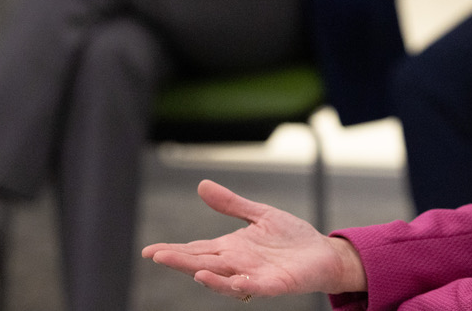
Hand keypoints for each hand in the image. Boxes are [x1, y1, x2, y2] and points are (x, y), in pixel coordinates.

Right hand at [143, 180, 367, 298]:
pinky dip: (234, 283)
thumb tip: (202, 185)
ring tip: (185, 267)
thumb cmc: (291, 237)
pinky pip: (250, 286)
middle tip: (155, 255)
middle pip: (202, 263)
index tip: (149, 250)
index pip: (196, 250)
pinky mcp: (273, 284)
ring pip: (221, 278)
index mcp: (231, 249)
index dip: (173, 250)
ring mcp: (253, 275)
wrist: (322, 253)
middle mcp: (237, 264)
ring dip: (202, 274)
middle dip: (178, 260)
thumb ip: (230, 204)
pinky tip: (222, 278)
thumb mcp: (258, 214)